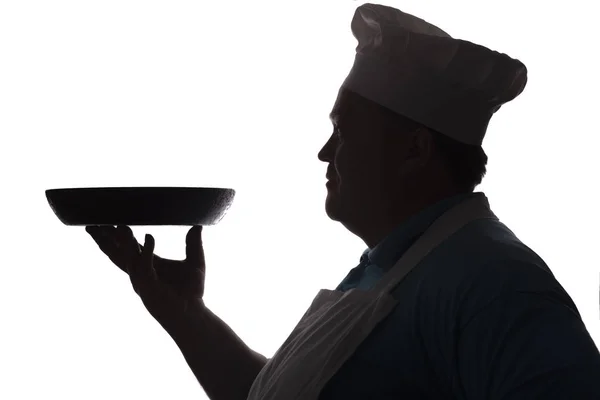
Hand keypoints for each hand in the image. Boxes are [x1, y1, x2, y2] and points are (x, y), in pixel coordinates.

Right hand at [86, 225, 205, 329]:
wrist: (193, 313)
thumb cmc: (191, 291)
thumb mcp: (194, 262)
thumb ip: (193, 244)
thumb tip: (197, 226)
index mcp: (148, 264)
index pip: (128, 247)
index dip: (116, 235)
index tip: (107, 221)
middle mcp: (140, 272)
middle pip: (118, 253)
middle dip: (106, 239)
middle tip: (94, 223)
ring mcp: (142, 280)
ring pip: (128, 258)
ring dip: (124, 242)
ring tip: (120, 226)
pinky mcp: (149, 287)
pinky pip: (145, 266)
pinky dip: (147, 251)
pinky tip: (149, 236)